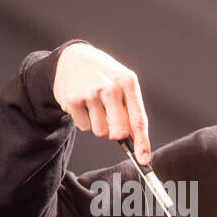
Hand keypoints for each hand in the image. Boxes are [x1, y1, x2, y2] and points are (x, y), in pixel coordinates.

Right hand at [52, 42, 150, 162]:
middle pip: (118, 132)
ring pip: (100, 132)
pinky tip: (83, 104)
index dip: (142, 143)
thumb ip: (131, 110)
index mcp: (128, 82)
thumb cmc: (105, 75)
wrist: (73, 57)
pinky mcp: (72, 100)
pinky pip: (84, 127)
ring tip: (96, 106)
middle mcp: (110, 88)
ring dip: (99, 125)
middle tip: (111, 121)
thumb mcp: (124, 84)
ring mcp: (89, 94)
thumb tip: (135, 140)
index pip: (138, 120)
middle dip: (116, 133)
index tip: (143, 159)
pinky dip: (85, 120)